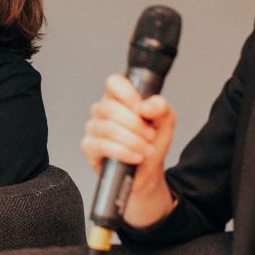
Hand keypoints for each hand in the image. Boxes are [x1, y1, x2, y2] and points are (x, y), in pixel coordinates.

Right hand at [81, 74, 176, 226]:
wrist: (147, 172)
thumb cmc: (152, 142)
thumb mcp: (165, 121)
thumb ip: (160, 108)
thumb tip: (145, 106)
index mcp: (118, 97)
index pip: (114, 82)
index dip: (128, 94)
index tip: (142, 109)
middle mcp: (102, 110)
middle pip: (110, 108)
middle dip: (135, 125)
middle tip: (150, 135)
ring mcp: (93, 128)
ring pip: (108, 128)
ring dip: (132, 141)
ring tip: (146, 150)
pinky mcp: (89, 147)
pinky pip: (102, 146)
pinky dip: (123, 152)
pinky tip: (135, 157)